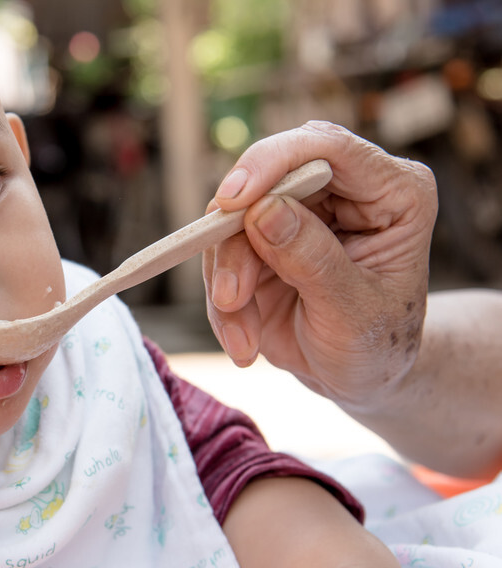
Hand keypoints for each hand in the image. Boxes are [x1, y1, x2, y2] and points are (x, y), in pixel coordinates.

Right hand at [203, 121, 435, 408]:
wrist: (358, 377)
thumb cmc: (377, 344)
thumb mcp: (354, 313)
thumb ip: (313, 260)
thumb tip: (264, 210)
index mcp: (390, 191)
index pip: (328, 148)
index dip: (273, 162)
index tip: (231, 200)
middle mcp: (340, 191)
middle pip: (265, 183)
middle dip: (237, 243)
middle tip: (230, 298)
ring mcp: (296, 214)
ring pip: (231, 224)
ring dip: (228, 285)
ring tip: (245, 341)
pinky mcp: (259, 241)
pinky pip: (219, 258)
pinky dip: (223, 307)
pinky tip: (244, 343)